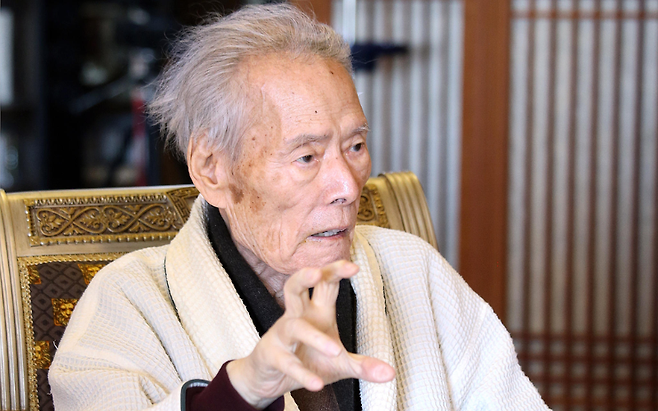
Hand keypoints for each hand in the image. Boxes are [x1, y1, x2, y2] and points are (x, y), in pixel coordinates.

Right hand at [226, 260, 394, 408]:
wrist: (269, 379)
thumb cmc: (306, 359)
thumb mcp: (338, 364)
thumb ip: (362, 366)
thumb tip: (390, 373)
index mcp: (316, 311)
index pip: (325, 284)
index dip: (336, 271)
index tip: (354, 267)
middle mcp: (297, 317)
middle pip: (295, 287)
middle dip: (304, 276)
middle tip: (317, 272)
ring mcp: (282, 335)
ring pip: (293, 326)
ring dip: (313, 337)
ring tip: (334, 350)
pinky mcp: (271, 356)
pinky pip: (287, 362)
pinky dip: (302, 372)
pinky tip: (316, 383)